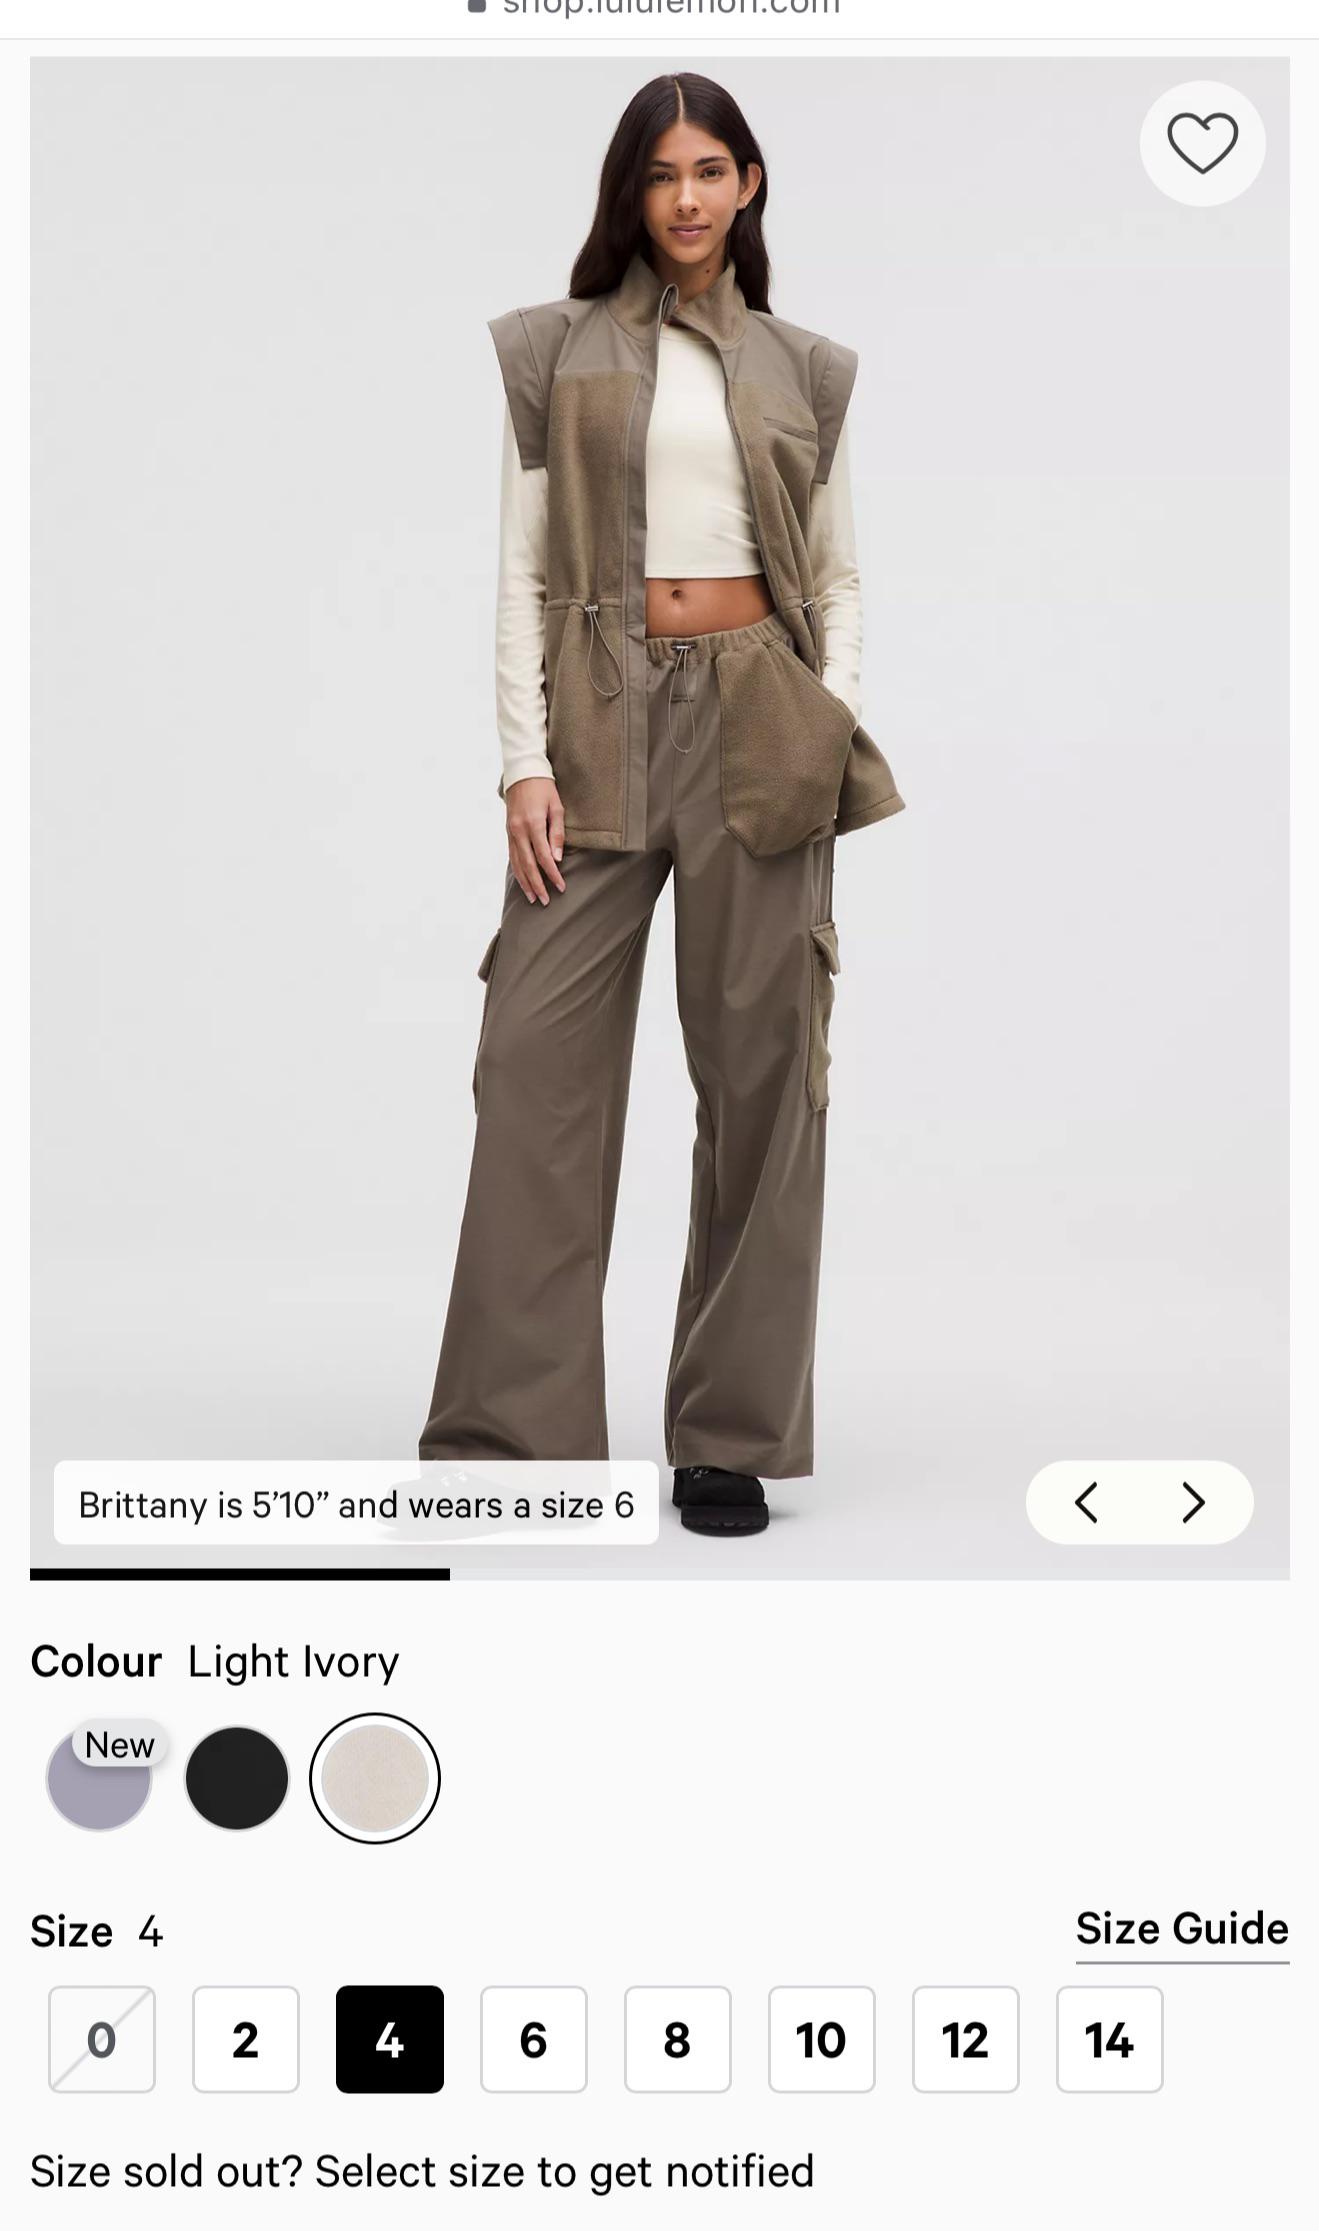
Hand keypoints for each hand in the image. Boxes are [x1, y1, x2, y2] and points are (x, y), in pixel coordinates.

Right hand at [505, 777, 566, 904]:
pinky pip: (512, 856)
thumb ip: (557, 833)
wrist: (522, 772)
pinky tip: (523, 881)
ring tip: (533, 898)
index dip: (552, 874)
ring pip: (517, 863)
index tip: (561, 886)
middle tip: (546, 901)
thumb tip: (557, 858)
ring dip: (525, 882)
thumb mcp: (556, 806)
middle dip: (537, 885)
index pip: (544, 856)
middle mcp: (519, 831)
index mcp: (533, 824)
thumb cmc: (544, 788)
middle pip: (528, 865)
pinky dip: (517, 871)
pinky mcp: (508, 832)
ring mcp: (511, 832)